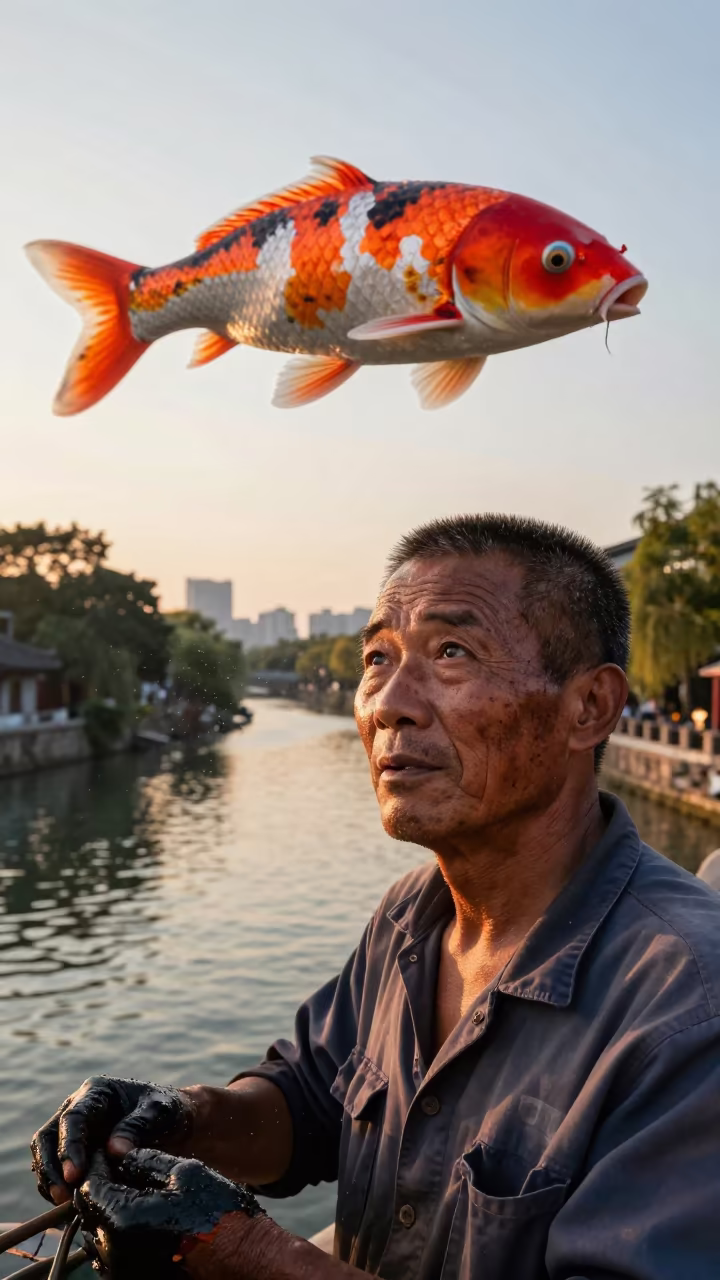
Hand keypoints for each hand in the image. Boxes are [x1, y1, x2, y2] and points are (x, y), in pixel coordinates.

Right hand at [31, 1076, 193, 1203]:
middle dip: (51, 1167)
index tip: (74, 1176)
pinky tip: (70, 1207)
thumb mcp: (161, 1111)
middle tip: (63, 1196)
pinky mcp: (74, 1152)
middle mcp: (77, 1108)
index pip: (73, 1118)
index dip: (70, 1147)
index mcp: (96, 1092)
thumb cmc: (168, 1111)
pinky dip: (57, 1188)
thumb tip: (112, 1150)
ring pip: (45, 1154)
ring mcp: (73, 1131)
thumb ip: (138, 1126)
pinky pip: (54, 1170)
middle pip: (47, 1137)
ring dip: (50, 1180)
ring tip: (66, 1205)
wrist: (174, 1122)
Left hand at [76, 1148, 263, 1279]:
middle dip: (101, 1186)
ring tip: (132, 1192)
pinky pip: (110, 1254)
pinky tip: (140, 1218)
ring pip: (97, 1234)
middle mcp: (113, 1252)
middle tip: (120, 1169)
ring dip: (108, 1211)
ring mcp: (120, 1272)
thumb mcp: (184, 1173)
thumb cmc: (217, 1215)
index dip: (98, 1163)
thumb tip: (120, 1153)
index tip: (110, 1151)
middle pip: (89, 1211)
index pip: (90, 1186)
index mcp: (123, 1219)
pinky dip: (117, 1233)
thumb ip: (145, 1160)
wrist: (241, 1262)